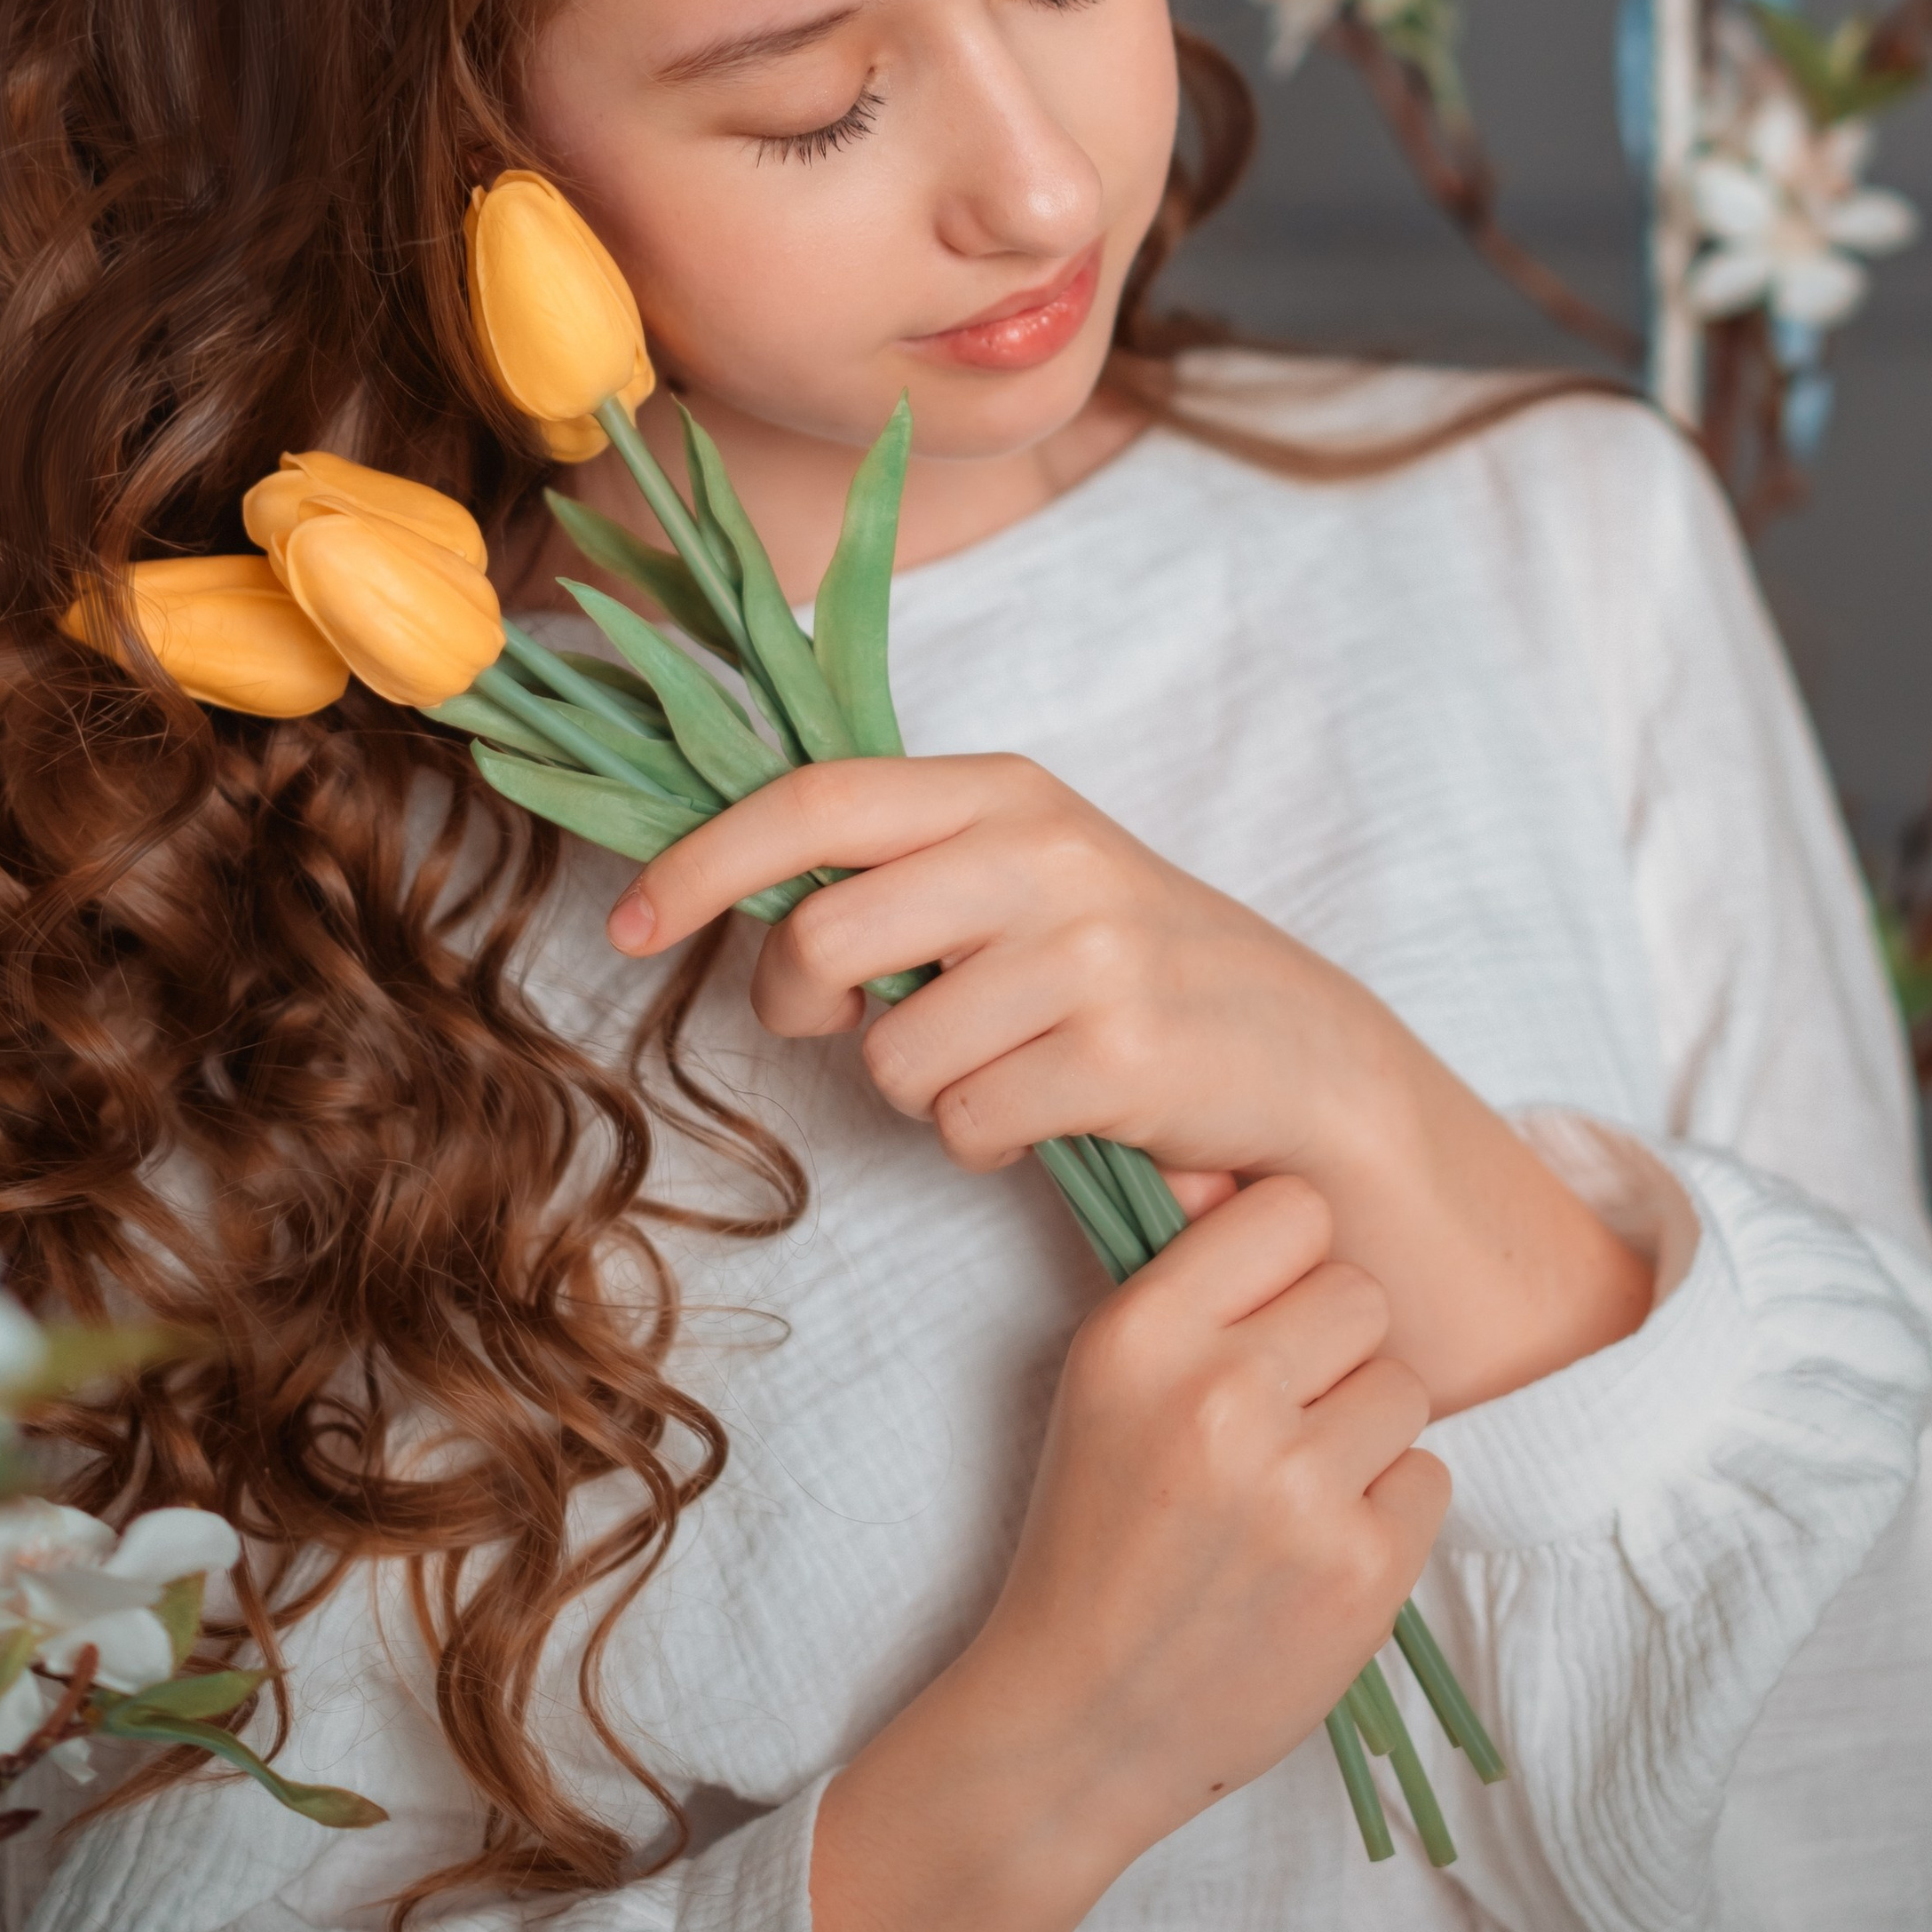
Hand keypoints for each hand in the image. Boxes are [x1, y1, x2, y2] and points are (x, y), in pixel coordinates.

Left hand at [608, 750, 1369, 1210]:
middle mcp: (1044, 852)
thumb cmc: (1132, 973)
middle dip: (804, 1008)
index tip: (626, 920)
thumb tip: (730, 893)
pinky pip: (964, 1123)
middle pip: (824, 937)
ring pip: (890, 1055)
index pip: (813, 801)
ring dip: (920, 1091)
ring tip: (1002, 1069)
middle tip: (848, 1026)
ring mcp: (1088, 952)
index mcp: (1004, 791)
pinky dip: (986, 1140)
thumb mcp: (1022, 880)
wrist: (1304, 1061)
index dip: (700, 861)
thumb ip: (899, 872)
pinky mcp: (1119, 1057)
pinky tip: (1052, 1114)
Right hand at [976, 1171, 1447, 1840]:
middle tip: (1277, 1420)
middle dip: (1332, 1353)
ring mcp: (1296, 1486)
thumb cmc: (1099, 1533)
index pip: (1290, 1209)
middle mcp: (1219, 1395)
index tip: (1261, 1317)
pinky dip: (1388, 1513)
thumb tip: (1241, 1170)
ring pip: (1405, 1384)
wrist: (1082, 1715)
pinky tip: (1316, 1552)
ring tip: (1291, 1493)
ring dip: (1365, 1434)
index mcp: (1143, 1335)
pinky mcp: (1361, 1570)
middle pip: (1360, 1294)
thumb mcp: (1105, 1386)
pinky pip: (1430, 1476)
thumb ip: (1186, 1284)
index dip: (1287, 1262)